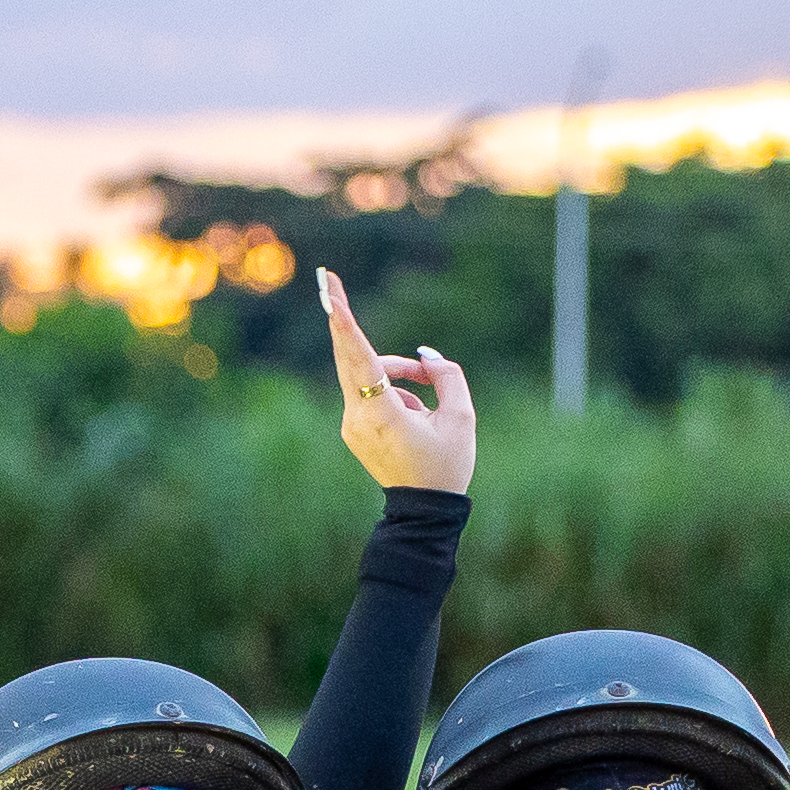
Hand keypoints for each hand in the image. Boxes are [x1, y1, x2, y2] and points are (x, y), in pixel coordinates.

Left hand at [315, 266, 475, 497]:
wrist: (423, 512)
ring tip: (430, 401)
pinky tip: (416, 416)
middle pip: (349, 357)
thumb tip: (425, 356)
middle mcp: (358, 417)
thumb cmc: (446, 466)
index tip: (329, 300)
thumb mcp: (462, 418)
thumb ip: (447, 376)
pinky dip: (393, 389)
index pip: (362, 361)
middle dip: (342, 318)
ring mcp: (351, 424)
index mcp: (383, 416)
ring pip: (368, 375)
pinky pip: (371, 391)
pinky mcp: (353, 427)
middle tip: (326, 278)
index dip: (347, 327)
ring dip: (397, 372)